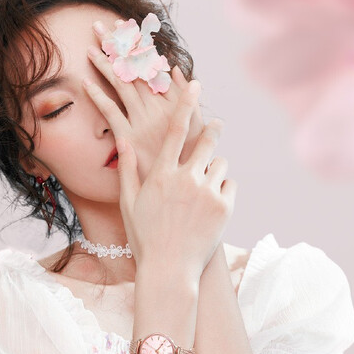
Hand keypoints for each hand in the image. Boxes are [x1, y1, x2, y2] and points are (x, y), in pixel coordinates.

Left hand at [84, 21, 203, 181]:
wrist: (180, 184)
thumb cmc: (190, 156)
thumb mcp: (196, 124)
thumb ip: (185, 96)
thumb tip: (174, 67)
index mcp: (173, 101)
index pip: (152, 65)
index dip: (137, 45)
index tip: (126, 27)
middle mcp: (157, 107)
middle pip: (133, 69)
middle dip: (116, 46)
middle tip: (100, 27)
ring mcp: (141, 121)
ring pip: (120, 84)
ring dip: (104, 63)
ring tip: (90, 46)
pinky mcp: (128, 136)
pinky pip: (110, 111)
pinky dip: (97, 95)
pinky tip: (85, 82)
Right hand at [112, 81, 235, 280]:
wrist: (170, 270)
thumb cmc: (145, 237)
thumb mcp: (129, 203)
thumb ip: (127, 169)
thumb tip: (123, 139)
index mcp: (161, 175)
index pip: (175, 130)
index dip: (185, 104)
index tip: (195, 84)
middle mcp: (185, 178)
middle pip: (206, 140)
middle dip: (212, 130)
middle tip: (215, 126)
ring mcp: (207, 192)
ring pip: (220, 164)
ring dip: (215, 169)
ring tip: (205, 186)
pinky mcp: (224, 207)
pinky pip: (230, 185)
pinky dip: (224, 189)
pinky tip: (212, 203)